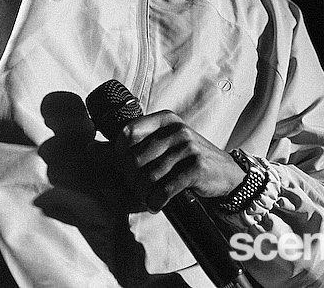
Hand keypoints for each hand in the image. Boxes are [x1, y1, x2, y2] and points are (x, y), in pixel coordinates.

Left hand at [114, 110, 243, 212]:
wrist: (226, 172)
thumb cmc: (189, 158)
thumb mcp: (168, 141)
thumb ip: (140, 142)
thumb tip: (97, 150)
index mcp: (165, 119)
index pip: (129, 132)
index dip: (119, 153)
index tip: (122, 167)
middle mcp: (176, 129)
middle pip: (136, 157)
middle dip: (131, 179)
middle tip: (135, 188)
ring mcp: (188, 147)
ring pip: (150, 175)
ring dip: (143, 193)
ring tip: (146, 198)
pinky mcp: (196, 167)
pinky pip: (166, 188)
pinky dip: (157, 200)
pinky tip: (156, 203)